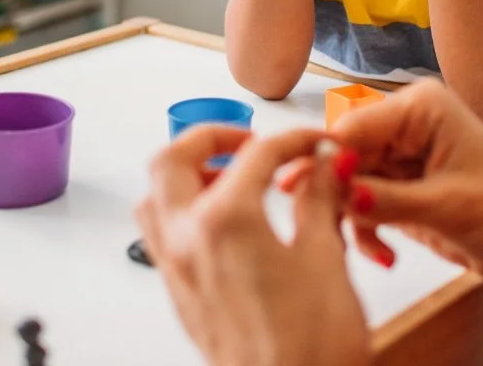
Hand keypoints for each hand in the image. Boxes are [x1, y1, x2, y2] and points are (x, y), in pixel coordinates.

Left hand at [136, 125, 368, 365]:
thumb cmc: (312, 346)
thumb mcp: (326, 255)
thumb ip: (321, 197)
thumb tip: (326, 163)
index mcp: (226, 220)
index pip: (258, 152)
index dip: (295, 139)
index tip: (317, 143)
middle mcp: (189, 241)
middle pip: (173, 159)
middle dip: (211, 137)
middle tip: (250, 140)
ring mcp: (177, 272)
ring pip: (155, 198)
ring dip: (187, 174)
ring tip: (232, 175)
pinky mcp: (180, 298)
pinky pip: (162, 236)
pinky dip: (184, 211)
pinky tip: (228, 221)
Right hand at [331, 80, 482, 286]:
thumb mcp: (443, 207)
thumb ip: (385, 198)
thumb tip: (335, 189)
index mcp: (421, 107)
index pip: (354, 126)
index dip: (327, 159)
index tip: (307, 193)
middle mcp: (408, 122)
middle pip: (345, 153)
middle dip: (336, 193)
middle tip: (326, 228)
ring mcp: (403, 154)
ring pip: (348, 179)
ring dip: (351, 216)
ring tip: (370, 249)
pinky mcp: (401, 184)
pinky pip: (363, 200)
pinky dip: (365, 228)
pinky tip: (385, 254)